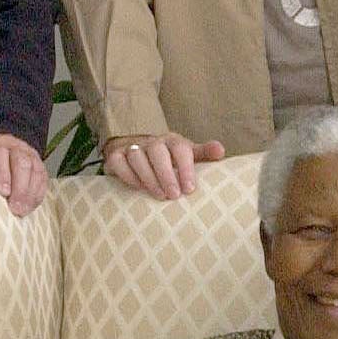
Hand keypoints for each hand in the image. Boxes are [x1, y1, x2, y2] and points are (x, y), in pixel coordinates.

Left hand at [0, 132, 46, 216]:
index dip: (2, 171)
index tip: (3, 192)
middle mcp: (12, 145)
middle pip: (21, 161)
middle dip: (20, 187)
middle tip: (14, 209)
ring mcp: (27, 153)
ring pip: (36, 169)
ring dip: (31, 192)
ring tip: (23, 212)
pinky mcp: (37, 163)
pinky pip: (43, 177)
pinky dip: (38, 193)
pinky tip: (31, 207)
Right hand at [102, 132, 223, 199]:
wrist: (136, 148)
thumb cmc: (168, 157)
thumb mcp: (187, 154)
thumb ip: (204, 153)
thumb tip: (221, 151)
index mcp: (172, 141)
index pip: (180, 149)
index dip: (186, 168)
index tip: (190, 189)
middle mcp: (152, 142)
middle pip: (157, 152)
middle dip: (166, 174)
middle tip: (174, 196)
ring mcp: (133, 147)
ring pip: (137, 156)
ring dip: (148, 177)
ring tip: (159, 196)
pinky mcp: (116, 155)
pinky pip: (118, 161)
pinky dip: (127, 174)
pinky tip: (137, 188)